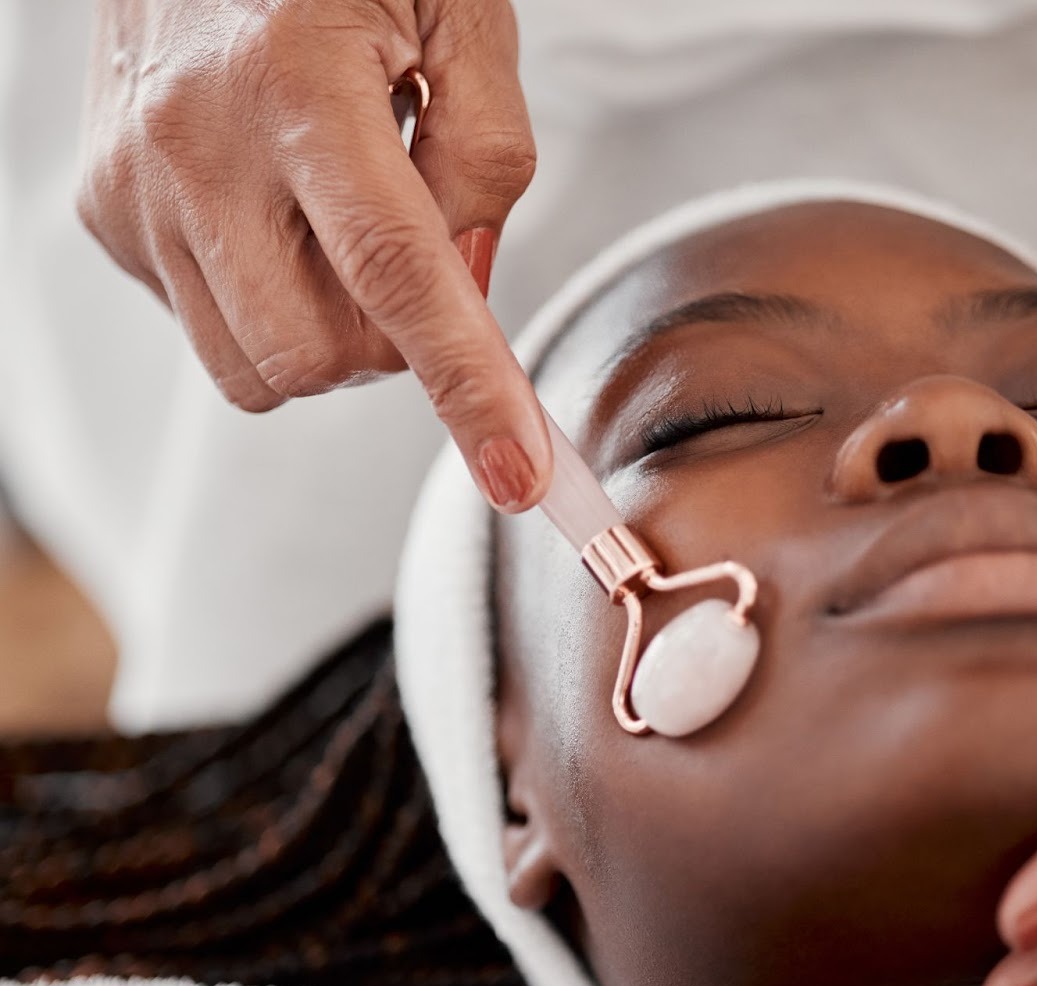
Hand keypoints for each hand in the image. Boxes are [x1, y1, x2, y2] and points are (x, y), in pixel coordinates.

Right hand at [78, 0, 549, 511]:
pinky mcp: (106, 215)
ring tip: (337, 227)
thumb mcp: (461, 18)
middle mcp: (196, 143)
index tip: (518, 476)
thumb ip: (488, 160)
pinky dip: (267, 305)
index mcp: (296, 83)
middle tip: (414, 259)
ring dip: (327, 335)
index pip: (395, 274)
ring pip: (256, 369)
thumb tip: (470, 291)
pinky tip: (276, 214)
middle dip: (391, 347)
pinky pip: (208, 329)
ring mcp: (135, 187)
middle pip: (316, 354)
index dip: (466, 385)